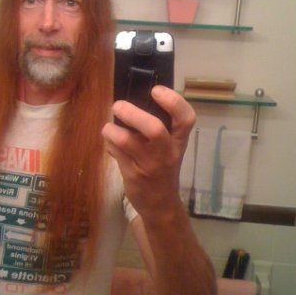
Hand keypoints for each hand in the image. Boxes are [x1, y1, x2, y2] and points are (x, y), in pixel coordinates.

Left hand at [102, 85, 194, 215]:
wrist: (161, 204)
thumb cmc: (163, 168)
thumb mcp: (168, 148)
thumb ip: (157, 127)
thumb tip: (131, 99)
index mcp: (179, 141)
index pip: (186, 119)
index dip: (173, 101)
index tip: (156, 90)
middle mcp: (166, 153)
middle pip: (154, 129)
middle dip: (133, 113)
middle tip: (118, 105)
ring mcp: (149, 165)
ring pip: (127, 141)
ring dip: (112, 130)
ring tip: (109, 128)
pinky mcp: (132, 175)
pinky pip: (116, 153)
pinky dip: (109, 143)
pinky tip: (111, 143)